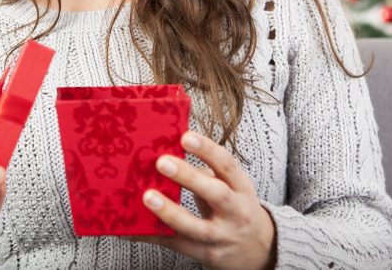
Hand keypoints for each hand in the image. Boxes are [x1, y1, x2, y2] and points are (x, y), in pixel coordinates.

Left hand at [127, 131, 277, 269]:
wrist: (259, 250)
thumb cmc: (236, 208)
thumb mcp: (232, 187)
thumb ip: (207, 172)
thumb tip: (169, 154)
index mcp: (241, 188)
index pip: (227, 165)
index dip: (207, 150)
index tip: (185, 137)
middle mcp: (236, 212)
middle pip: (216, 194)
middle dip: (189, 177)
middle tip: (162, 162)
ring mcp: (222, 236)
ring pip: (197, 227)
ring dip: (170, 212)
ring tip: (147, 197)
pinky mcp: (206, 255)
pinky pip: (177, 245)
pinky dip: (154, 236)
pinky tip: (132, 229)